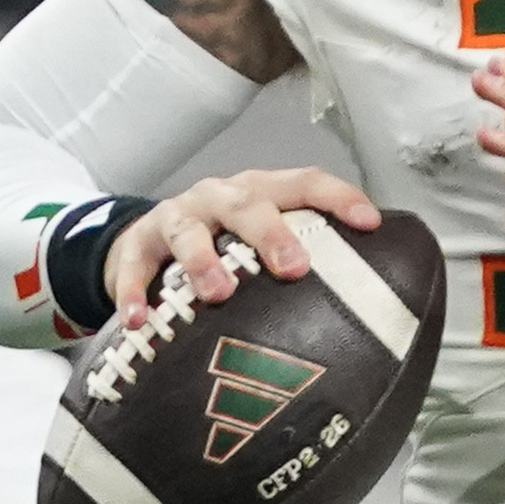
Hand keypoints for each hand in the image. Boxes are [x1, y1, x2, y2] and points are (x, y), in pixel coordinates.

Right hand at [104, 167, 378, 322]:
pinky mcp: (137, 246)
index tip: (369, 224)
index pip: (303, 183)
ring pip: (189, 231)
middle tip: (294, 268)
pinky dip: (135, 293)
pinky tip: (140, 320)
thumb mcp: (257, 245)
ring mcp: (176, 218)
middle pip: (247, 203)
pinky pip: (134, 268)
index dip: (337, 198)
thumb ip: (298, 264)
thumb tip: (367, 314)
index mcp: (259, 193)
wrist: (145, 244)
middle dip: (271, 233)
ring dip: (203, 261)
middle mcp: (219, 198)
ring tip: (218, 293)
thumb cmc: (221, 247)